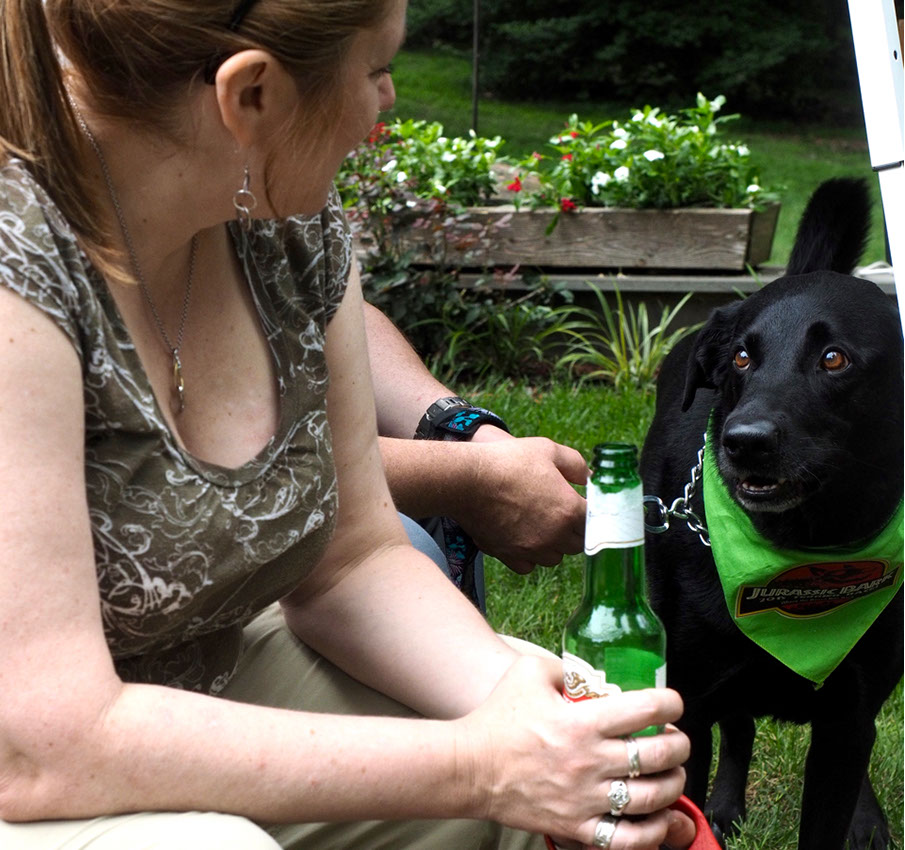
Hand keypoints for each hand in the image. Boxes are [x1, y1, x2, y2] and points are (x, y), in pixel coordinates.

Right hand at [454, 431, 587, 573]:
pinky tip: (522, 539)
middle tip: (563, 513)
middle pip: (577, 543)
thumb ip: (576, 464)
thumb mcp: (548, 450)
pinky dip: (529, 556)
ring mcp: (531, 549)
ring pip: (554, 557)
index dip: (592, 513)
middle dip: (574, 529)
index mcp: (569, 510)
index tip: (584, 505)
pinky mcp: (509, 555)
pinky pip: (528, 566)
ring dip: (553, 545)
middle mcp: (554, 535)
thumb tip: (589, 477)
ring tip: (542, 526)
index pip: (596, 522)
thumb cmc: (508, 462)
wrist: (467, 479)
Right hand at [454, 656, 689, 846]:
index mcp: (582, 721)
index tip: (673, 702)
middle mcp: (590, 761)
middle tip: (677, 739)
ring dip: (672, 784)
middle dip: (680, 744)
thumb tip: (589, 672)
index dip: (670, 702)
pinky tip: (656, 817)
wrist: (469, 767)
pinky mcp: (576, 826)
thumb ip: (564, 668)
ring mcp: (585, 798)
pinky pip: (627, 839)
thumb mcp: (528, 672)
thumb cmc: (497, 717)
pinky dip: (651, 831)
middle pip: (658, 755)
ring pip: (651, 798)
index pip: (645, 708)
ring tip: (672, 774)